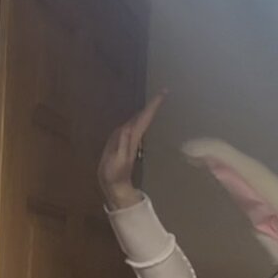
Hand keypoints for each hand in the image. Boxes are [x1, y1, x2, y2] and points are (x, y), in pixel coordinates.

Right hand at [98, 90, 166, 208]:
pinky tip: (137, 115)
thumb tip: (127, 128)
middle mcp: (133, 137)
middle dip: (153, 105)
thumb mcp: (116, 159)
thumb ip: (121, 144)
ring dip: (146, 110)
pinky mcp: (123, 142)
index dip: (153, 106)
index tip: (163, 94)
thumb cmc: (115, 174)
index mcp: (133, 138)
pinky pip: (131, 126)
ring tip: (154, 100)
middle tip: (163, 92)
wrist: (115, 185)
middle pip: (144, 117)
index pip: (144, 118)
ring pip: (138, 121)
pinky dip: (135, 118)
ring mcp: (129, 140)